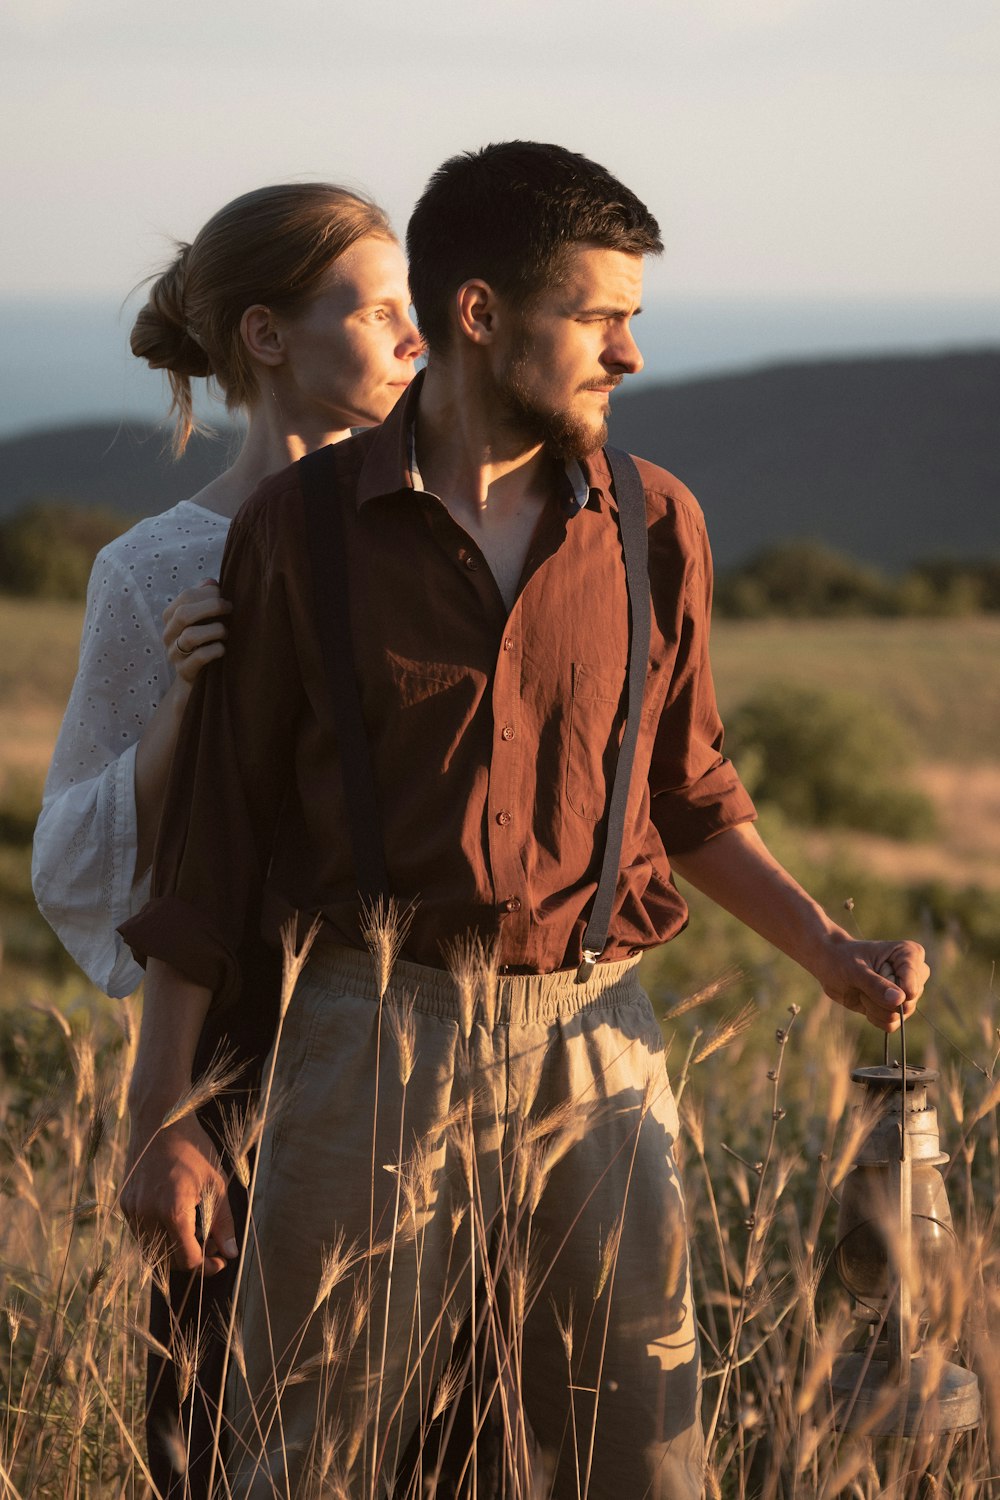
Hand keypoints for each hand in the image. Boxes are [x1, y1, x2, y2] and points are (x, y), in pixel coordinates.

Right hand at [121, 1109, 237, 1275]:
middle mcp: (147, 1214)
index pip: (187, 1259)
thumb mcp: (216, 1183)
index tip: (220, 1259)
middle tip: (212, 1247)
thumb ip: (223, 1222)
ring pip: (152, 1250)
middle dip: (192, 1259)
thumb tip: (230, 1252)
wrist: (160, 1120)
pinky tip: (175, 1220)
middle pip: (168, 1260)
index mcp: (172, 1210)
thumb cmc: (193, 1149)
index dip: (206, 1265)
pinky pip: (141, 1233)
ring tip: (194, 1234)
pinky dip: (159, 1235)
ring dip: (173, 1250)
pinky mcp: (124, 1203)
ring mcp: (132, 1210)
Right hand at [162, 579, 231, 684]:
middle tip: (230, 608)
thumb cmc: (204, 641)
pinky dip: (215, 650)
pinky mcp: (184, 671)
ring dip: (215, 630)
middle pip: (184, 614)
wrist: (196, 677)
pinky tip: (223, 648)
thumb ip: (205, 598)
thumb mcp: (203, 618)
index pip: (185, 596)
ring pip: (190, 636)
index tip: (224, 596)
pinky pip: (198, 658)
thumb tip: (210, 582)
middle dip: (212, 607)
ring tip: (226, 632)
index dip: (208, 593)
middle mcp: (168, 634)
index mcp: (171, 617)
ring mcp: (174, 654)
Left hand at [816, 938, 928, 1033]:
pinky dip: (874, 1016)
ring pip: (899, 1016)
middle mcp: (914, 974)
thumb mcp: (855, 970)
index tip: (873, 975)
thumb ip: (877, 985)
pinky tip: (865, 1000)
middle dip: (879, 999)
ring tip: (863, 989)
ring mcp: (907, 993)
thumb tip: (900, 1000)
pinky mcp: (897, 1007)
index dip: (893, 991)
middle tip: (862, 982)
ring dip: (874, 1007)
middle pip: (908, 1003)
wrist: (830, 966)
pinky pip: (892, 1025)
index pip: (913, 985)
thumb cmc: (842, 959)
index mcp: (910, 955)